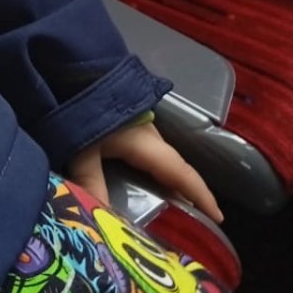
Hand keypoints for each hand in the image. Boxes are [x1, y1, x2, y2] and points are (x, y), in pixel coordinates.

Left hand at [65, 119, 222, 223]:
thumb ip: (92, 183)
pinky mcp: (127, 121)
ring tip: (177, 206)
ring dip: (171, 182)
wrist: (73, 67)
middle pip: (175, 167)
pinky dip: (156, 172)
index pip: (180, 173)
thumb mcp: (82, 148)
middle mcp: (150, 134)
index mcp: (147, 141)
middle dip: (189, 192)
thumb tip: (99, 225)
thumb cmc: (82, 105)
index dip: (201, 196)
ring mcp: (139, 125)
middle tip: (197, 221)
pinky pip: (149, 154)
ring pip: (162, 160)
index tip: (219, 218)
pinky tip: (147, 181)